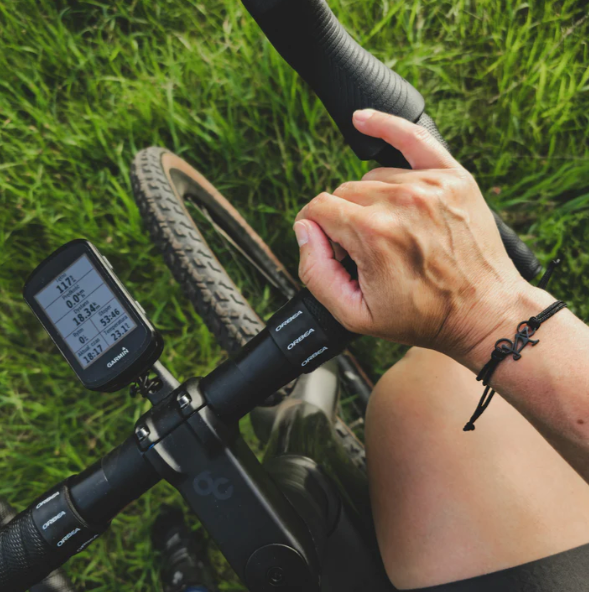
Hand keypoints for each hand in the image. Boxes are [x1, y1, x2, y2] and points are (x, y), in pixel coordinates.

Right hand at [294, 109, 540, 363]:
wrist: (483, 312)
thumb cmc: (423, 316)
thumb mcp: (355, 314)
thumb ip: (315, 272)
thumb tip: (304, 229)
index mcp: (374, 234)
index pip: (318, 209)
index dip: (319, 232)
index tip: (336, 252)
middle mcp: (401, 201)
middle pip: (344, 192)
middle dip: (345, 221)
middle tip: (368, 253)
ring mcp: (430, 185)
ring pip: (372, 178)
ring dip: (371, 201)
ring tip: (392, 233)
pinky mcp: (452, 176)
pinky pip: (412, 138)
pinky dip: (385, 127)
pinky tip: (362, 120)